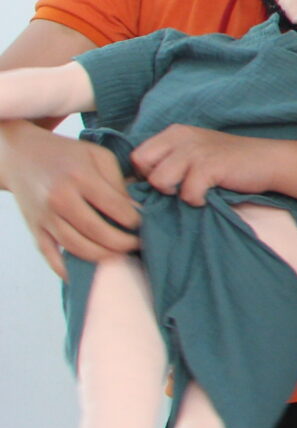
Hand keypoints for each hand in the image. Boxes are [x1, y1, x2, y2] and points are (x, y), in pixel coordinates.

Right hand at [1, 124, 138, 276]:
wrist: (21, 155)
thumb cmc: (66, 154)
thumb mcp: (97, 156)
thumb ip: (118, 181)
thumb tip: (137, 209)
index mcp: (80, 177)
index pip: (115, 207)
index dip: (135, 220)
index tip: (145, 224)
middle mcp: (60, 199)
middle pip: (97, 232)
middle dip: (124, 243)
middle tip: (138, 244)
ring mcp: (45, 217)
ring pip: (77, 247)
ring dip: (103, 257)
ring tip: (121, 255)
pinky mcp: (34, 229)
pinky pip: (52, 256)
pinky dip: (70, 269)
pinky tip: (89, 273)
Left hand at [127, 125, 280, 206]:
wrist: (269, 161)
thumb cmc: (230, 162)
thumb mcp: (195, 151)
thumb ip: (170, 159)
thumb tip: (142, 184)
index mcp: (175, 132)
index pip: (138, 154)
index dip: (147, 173)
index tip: (169, 181)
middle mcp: (181, 137)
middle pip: (141, 163)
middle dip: (155, 181)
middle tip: (176, 187)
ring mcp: (195, 151)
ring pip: (159, 180)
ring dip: (175, 192)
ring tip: (192, 192)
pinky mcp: (209, 166)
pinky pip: (186, 192)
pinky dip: (196, 200)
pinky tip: (207, 197)